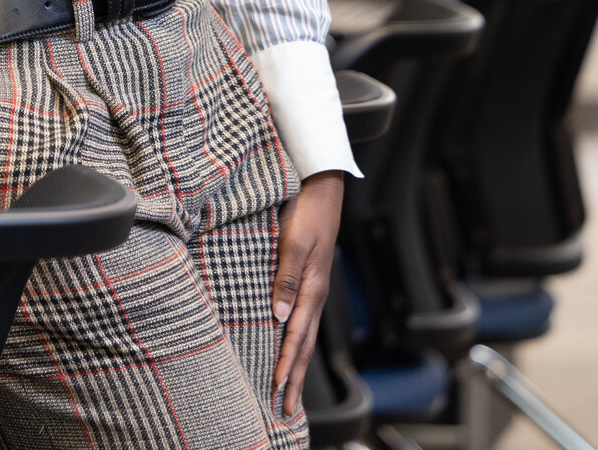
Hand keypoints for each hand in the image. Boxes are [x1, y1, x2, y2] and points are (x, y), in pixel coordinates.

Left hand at [271, 171, 344, 416]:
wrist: (320, 187)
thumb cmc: (305, 211)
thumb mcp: (294, 242)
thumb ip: (285, 278)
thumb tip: (279, 317)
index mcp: (311, 289)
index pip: (296, 336)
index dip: (287, 364)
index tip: (278, 389)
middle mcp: (312, 295)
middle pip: (303, 345)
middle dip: (294, 379)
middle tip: (285, 411)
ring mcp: (311, 290)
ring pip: (303, 336)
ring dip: (295, 366)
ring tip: (287, 393)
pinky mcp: (305, 281)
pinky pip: (300, 321)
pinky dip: (294, 343)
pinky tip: (285, 350)